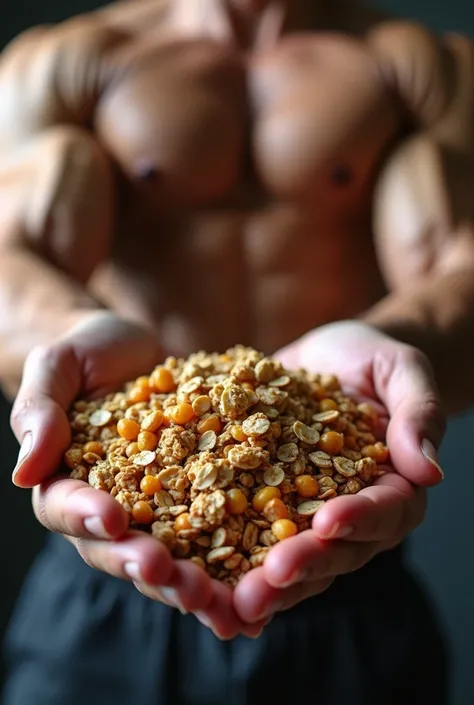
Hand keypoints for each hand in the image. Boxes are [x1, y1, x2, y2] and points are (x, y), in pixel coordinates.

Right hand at [11, 312, 264, 638]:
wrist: (139, 348)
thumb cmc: (89, 353)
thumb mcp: (59, 367)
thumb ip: (40, 410)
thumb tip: (24, 472)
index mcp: (67, 480)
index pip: (65, 506)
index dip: (86, 516)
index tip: (112, 518)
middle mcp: (109, 506)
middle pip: (118, 548)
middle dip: (144, 565)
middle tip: (173, 577)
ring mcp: (155, 509)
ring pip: (168, 557)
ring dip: (190, 584)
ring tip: (219, 602)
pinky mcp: (198, 500)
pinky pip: (213, 534)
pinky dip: (233, 562)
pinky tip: (259, 579)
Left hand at [233, 321, 444, 623]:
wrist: (332, 357)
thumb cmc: (374, 360)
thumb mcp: (402, 371)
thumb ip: (418, 413)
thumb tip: (429, 471)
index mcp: (392, 489)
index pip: (382, 512)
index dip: (357, 520)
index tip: (327, 523)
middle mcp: (350, 514)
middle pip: (331, 551)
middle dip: (299, 566)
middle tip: (266, 583)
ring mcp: (304, 513)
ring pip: (287, 559)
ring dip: (256, 582)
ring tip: (220, 601)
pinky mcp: (263, 502)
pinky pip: (243, 535)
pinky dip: (220, 559)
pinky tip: (189, 576)